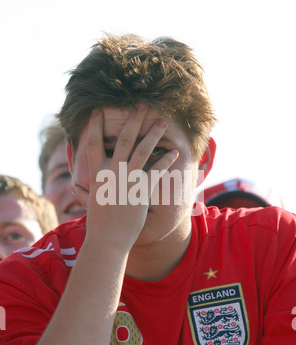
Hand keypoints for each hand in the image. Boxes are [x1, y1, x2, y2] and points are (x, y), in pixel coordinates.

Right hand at [74, 106, 178, 249]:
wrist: (108, 239)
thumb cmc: (98, 223)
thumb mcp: (89, 203)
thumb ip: (83, 192)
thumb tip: (73, 187)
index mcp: (96, 174)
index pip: (93, 144)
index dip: (94, 125)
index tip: (97, 111)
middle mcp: (112, 173)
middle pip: (123, 139)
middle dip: (133, 120)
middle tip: (141, 105)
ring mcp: (128, 180)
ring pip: (143, 150)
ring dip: (153, 134)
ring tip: (162, 122)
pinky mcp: (142, 190)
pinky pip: (157, 170)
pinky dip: (166, 160)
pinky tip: (173, 152)